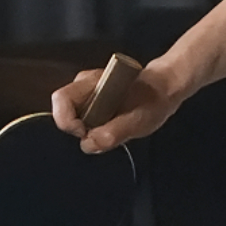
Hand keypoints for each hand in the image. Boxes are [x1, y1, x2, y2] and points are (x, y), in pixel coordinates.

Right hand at [50, 61, 183, 153]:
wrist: (164, 90)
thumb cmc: (153, 100)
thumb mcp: (139, 119)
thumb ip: (115, 131)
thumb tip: (88, 144)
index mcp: (92, 82)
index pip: (61, 99)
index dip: (68, 121)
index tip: (86, 133)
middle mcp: (83, 85)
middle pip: (62, 110)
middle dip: (77, 129)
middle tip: (101, 136)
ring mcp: (85, 93)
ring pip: (70, 117)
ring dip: (86, 131)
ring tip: (111, 130)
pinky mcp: (89, 103)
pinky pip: (80, 120)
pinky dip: (90, 130)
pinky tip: (109, 129)